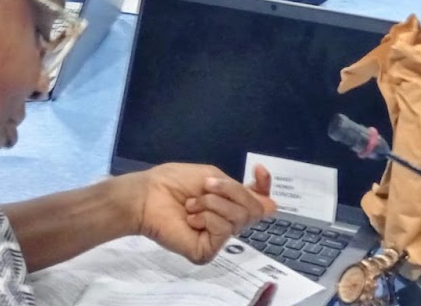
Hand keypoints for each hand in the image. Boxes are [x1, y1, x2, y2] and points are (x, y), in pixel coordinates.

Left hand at [128, 164, 275, 265]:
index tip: (257, 170)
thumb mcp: (212, 176)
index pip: (260, 202)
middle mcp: (226, 221)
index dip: (264, 187)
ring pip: (239, 218)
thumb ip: (239, 190)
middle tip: (207, 187)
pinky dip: (207, 217)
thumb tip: (271, 206)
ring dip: (214, 203)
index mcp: (229, 203)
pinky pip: (223, 230)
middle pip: (254, 209)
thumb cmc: (175, 182)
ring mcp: (217, 238)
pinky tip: (191, 218)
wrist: (149, 196)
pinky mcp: (208, 251)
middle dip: (231, 192)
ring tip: (192, 204)